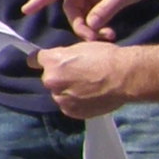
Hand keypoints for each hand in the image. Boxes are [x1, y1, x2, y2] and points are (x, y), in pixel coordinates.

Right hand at [24, 0, 158, 39]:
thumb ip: (106, 9)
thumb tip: (90, 25)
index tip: (26, 10)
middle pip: (70, 6)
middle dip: (80, 24)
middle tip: (95, 40)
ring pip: (79, 12)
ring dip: (90, 27)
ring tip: (109, 36)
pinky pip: (89, 12)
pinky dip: (96, 24)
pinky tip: (109, 31)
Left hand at [36, 40, 158, 118]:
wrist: (124, 77)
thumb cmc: (106, 57)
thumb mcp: (81, 47)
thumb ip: (65, 55)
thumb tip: (60, 59)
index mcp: (52, 61)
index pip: (35, 60)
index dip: (41, 61)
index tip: (44, 63)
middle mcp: (52, 80)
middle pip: (49, 79)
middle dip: (60, 78)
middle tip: (78, 76)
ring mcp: (61, 98)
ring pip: (59, 94)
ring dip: (68, 92)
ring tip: (87, 89)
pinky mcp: (71, 111)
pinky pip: (69, 106)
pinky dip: (76, 103)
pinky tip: (90, 97)